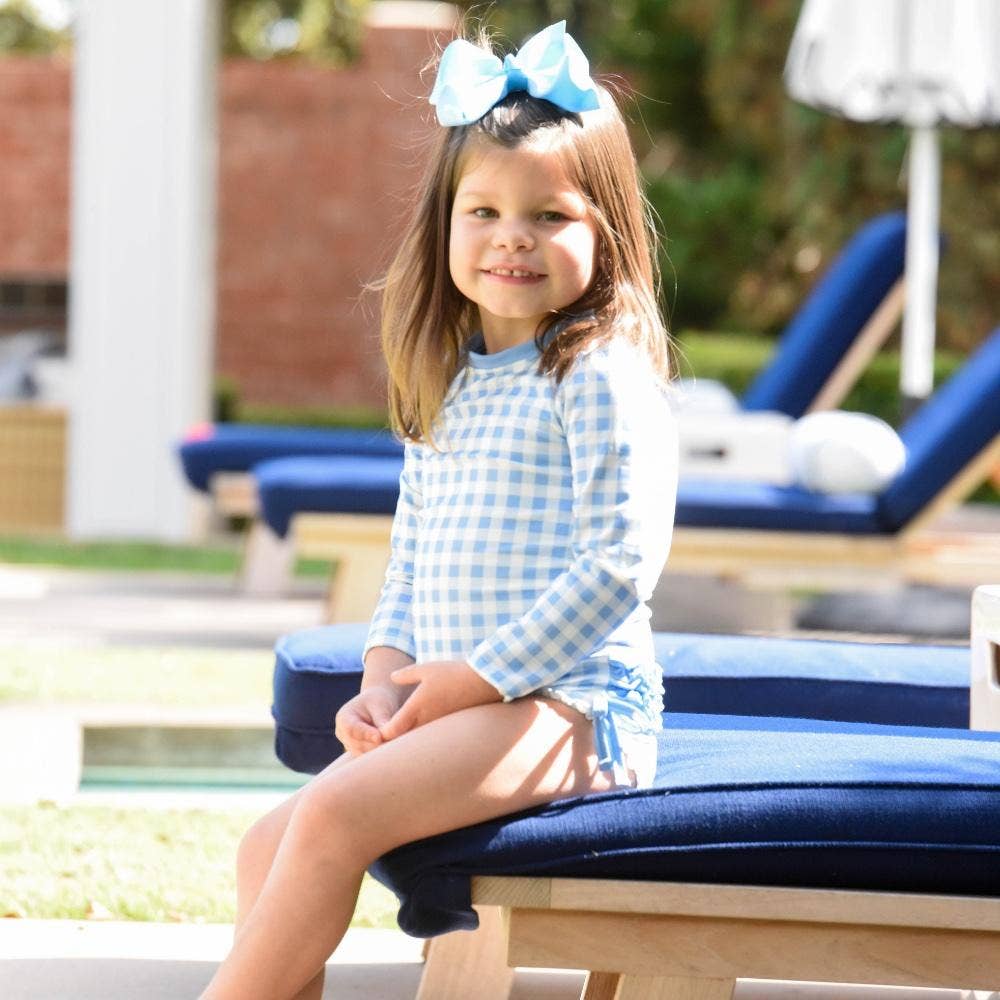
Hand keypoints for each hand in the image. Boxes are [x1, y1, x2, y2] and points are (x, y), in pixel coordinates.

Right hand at [334, 683, 405, 755]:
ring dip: (381, 752)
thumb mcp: (381, 705)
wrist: (380, 706)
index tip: (379, 737)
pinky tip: (394, 751)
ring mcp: (350, 746)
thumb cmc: (380, 700)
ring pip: (366, 754)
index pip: (352, 729)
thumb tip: (384, 737)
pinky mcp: (360, 754)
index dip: (365, 734)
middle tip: (396, 744)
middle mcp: (343, 734)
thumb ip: (382, 720)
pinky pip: (371, 759)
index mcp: (344, 717)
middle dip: (377, 745)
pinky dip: (382, 755)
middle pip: (359, 745)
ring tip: (398, 746)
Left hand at [379, 661, 501, 740]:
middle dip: (392, 741)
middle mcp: (425, 720)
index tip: (377, 730)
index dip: (382, 734)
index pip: (392, 730)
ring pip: (416, 740)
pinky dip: (423, 738)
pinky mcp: (447, 728)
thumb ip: (406, 674)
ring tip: (401, 738)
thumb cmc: (453, 673)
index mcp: (416, 707)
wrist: (483, 682)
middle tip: (384, 738)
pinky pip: (430, 738)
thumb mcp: (426, 669)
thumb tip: (392, 677)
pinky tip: (423, 733)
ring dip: (408, 741)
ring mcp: (437, 726)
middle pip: (402, 740)